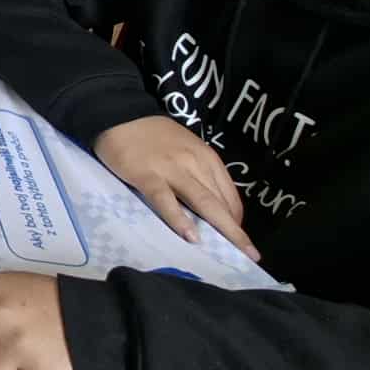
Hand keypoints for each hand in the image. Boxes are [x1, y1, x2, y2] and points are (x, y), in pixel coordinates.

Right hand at [91, 116, 256, 258]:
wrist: (118, 113)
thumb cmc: (153, 136)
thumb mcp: (185, 150)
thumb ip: (198, 174)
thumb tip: (210, 208)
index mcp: (207, 158)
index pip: (229, 195)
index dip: (236, 221)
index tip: (238, 242)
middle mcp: (195, 163)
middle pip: (220, 202)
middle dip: (237, 231)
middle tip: (251, 256)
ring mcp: (171, 169)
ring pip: (201, 202)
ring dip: (220, 228)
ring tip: (231, 252)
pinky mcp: (147, 175)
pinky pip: (165, 200)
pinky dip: (179, 218)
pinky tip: (190, 236)